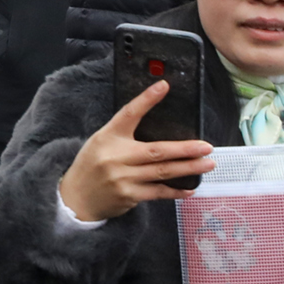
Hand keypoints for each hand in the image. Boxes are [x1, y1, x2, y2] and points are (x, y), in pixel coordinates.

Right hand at [57, 81, 214, 221]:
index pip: (128, 114)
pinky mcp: (129, 196)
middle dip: (185, 149)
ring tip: (207, 164)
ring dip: (188, 168)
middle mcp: (115, 156)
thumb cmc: (92, 166)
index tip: (164, 86)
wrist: (76, 198)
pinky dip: (176, 191)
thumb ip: (125, 134)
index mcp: (108, 137)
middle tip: (206, 146)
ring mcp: (123, 178)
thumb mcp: (102, 142)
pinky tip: (191, 188)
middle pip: (157, 151)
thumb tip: (161, 128)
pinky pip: (158, 192)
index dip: (146, 99)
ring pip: (163, 172)